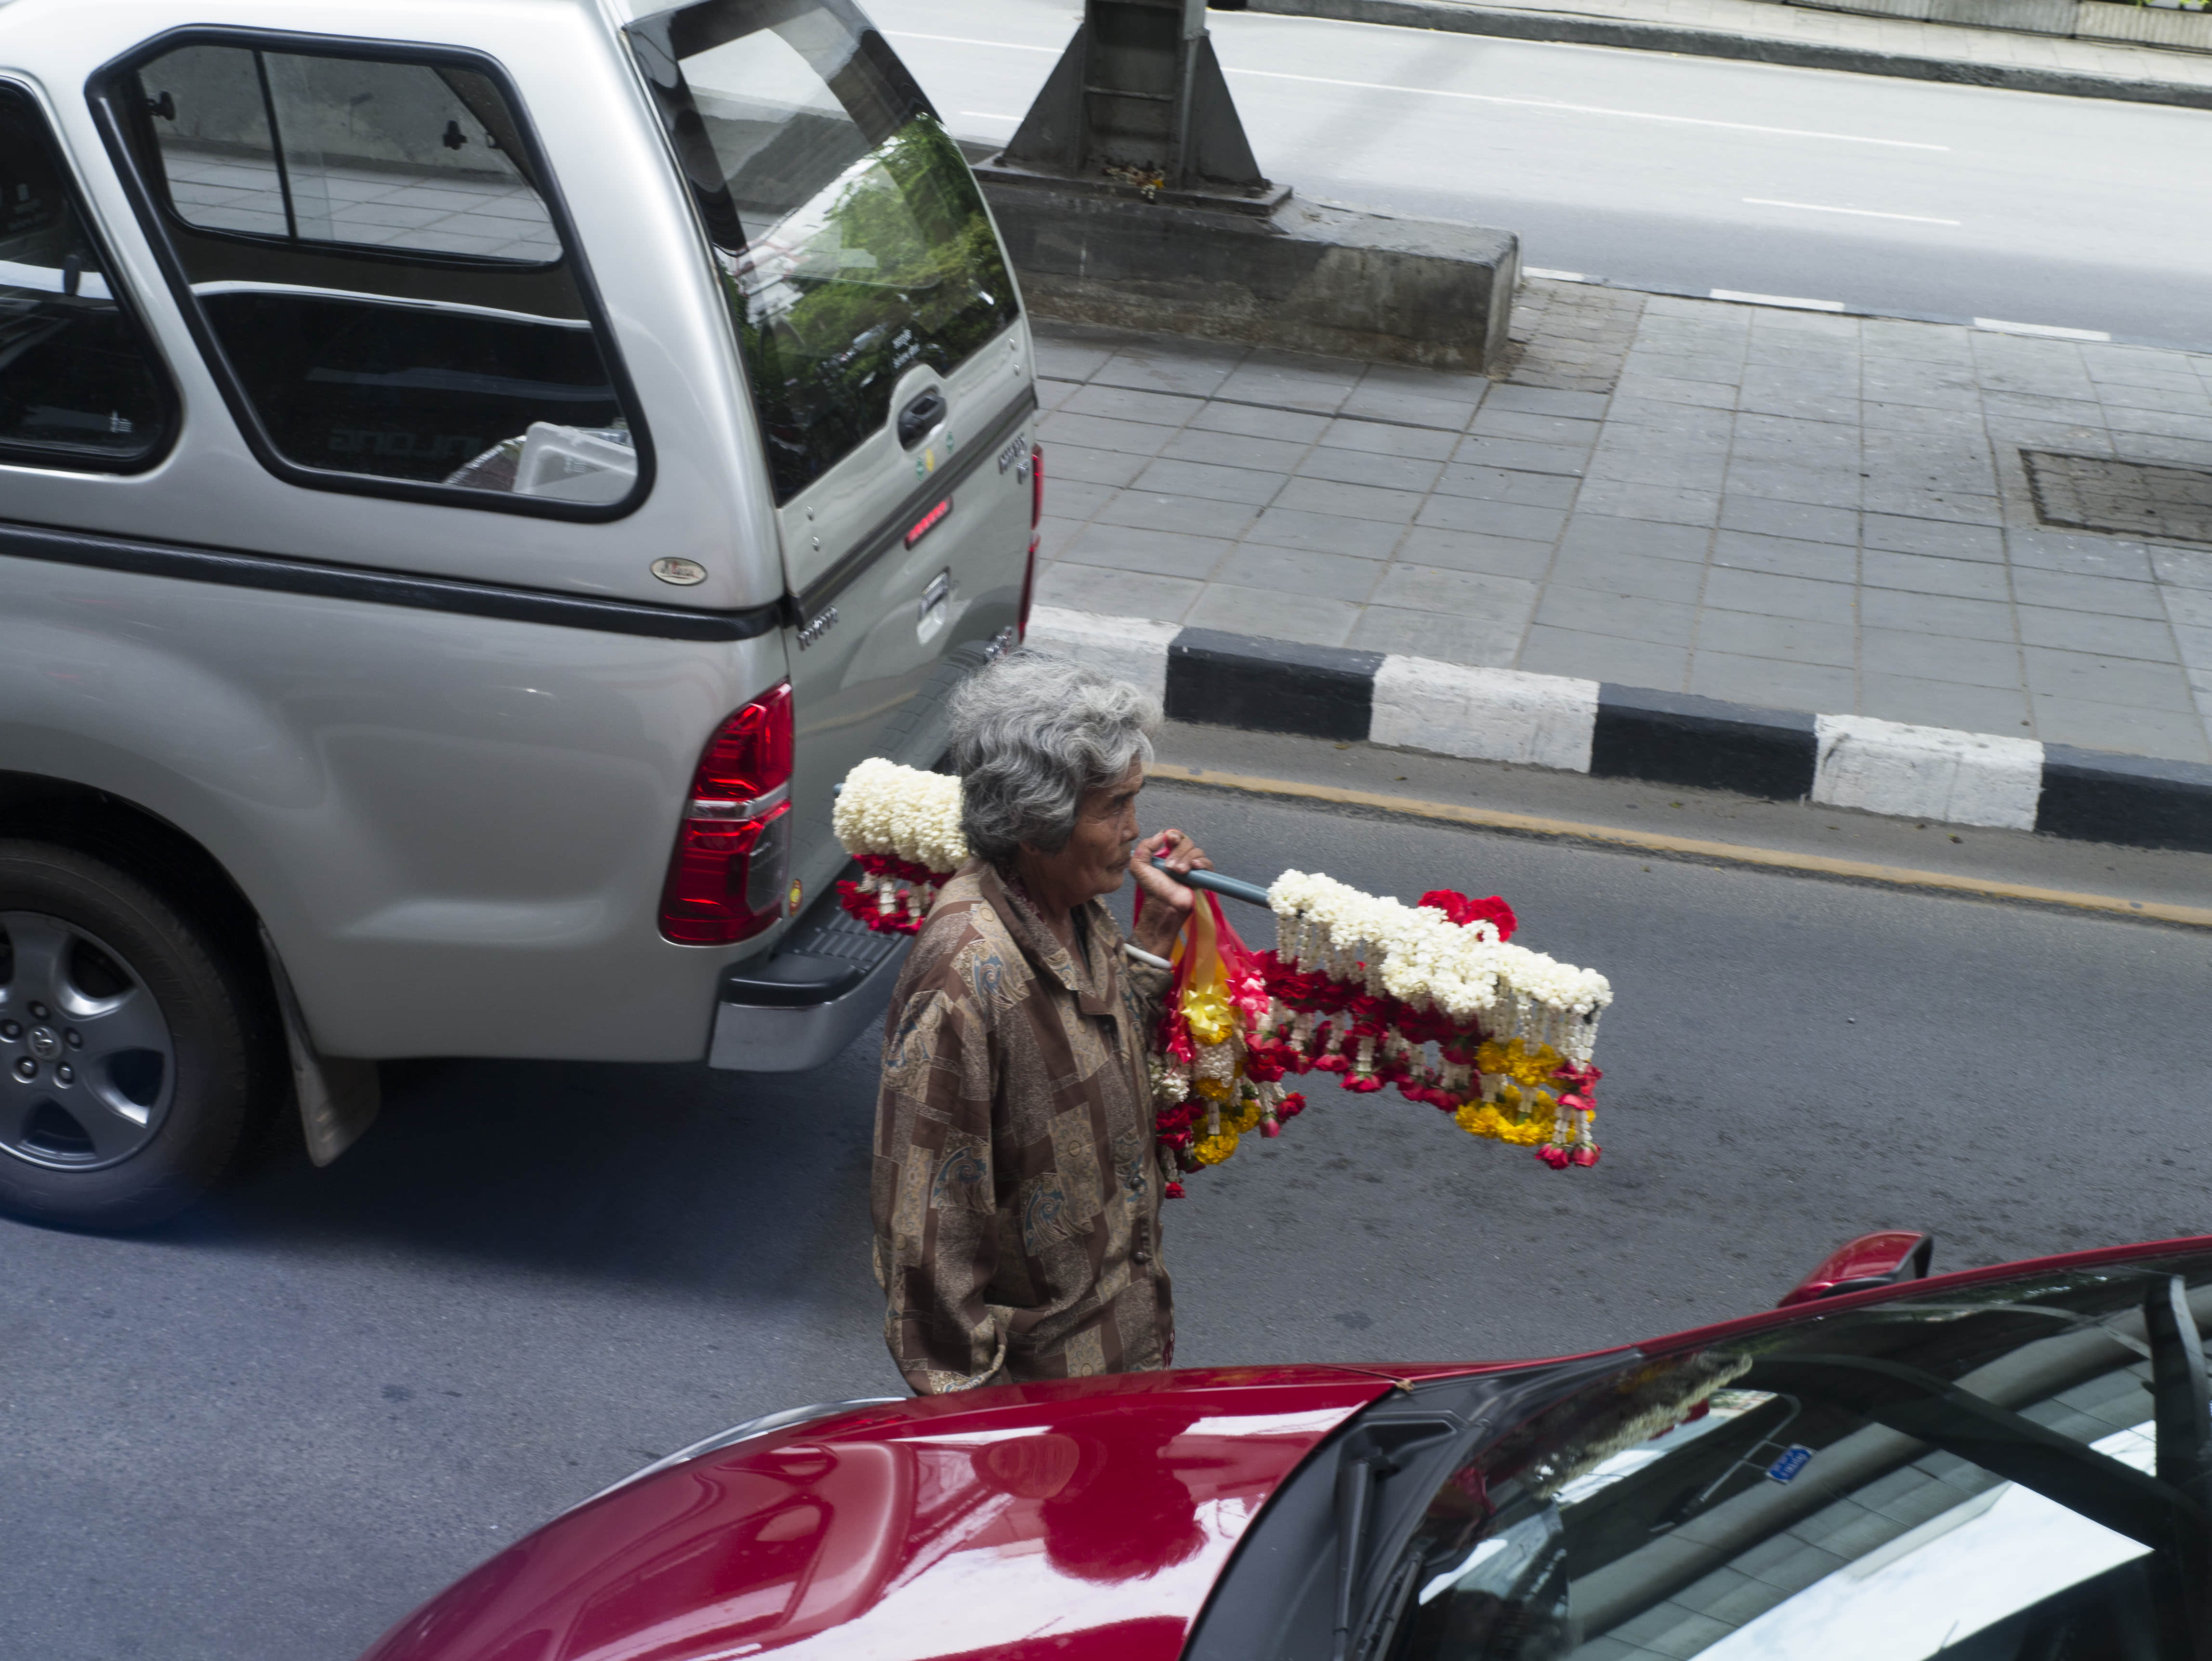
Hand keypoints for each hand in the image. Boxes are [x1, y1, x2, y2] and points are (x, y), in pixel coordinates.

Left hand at [1130, 828, 1211, 954]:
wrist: (1163, 904)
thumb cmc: (1152, 888)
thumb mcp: (1138, 866)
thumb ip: (1144, 847)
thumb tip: (1161, 835)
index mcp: (1168, 854)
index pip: (1176, 837)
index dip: (1174, 836)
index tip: (1170, 840)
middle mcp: (1181, 858)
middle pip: (1187, 843)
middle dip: (1178, 852)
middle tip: (1170, 867)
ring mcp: (1193, 866)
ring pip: (1197, 852)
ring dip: (1186, 860)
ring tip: (1179, 872)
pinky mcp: (1203, 876)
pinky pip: (1208, 863)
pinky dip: (1202, 863)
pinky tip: (1194, 867)